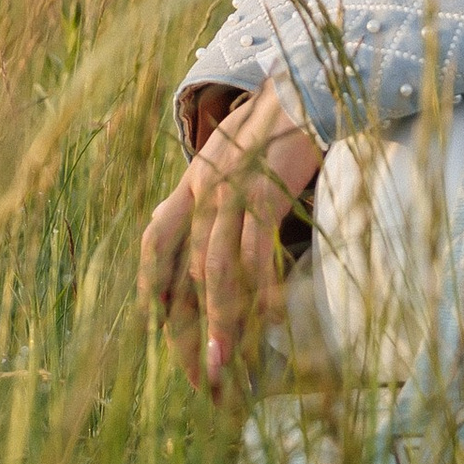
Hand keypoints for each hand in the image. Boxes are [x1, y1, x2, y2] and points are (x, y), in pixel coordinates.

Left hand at [138, 82, 323, 395]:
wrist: (312, 81)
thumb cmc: (281, 123)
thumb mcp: (234, 153)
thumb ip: (213, 194)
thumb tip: (196, 235)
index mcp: (192, 182)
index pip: (155, 244)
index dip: (152, 293)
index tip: (162, 336)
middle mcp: (201, 188)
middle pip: (182, 274)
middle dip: (187, 332)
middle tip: (201, 382)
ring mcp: (230, 189)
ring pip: (214, 271)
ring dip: (219, 324)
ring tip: (223, 369)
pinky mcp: (263, 189)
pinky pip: (257, 254)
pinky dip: (262, 292)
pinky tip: (271, 325)